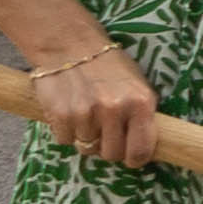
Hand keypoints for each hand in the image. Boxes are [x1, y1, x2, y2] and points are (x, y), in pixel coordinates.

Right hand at [26, 41, 161, 169]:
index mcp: (140, 103)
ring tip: (87, 116)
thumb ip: (141, 115)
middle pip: (111, 154)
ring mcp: (86, 113)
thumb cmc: (109, 66)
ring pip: (86, 148)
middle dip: (108, 148)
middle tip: (105, 134)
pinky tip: (70, 112)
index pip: (141, 150)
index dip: (135, 158)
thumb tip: (141, 147)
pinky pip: (65, 140)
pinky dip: (67, 131)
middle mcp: (114, 109)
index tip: (131, 157)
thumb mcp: (137, 85)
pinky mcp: (61, 115)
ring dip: (86, 138)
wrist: (71, 45)